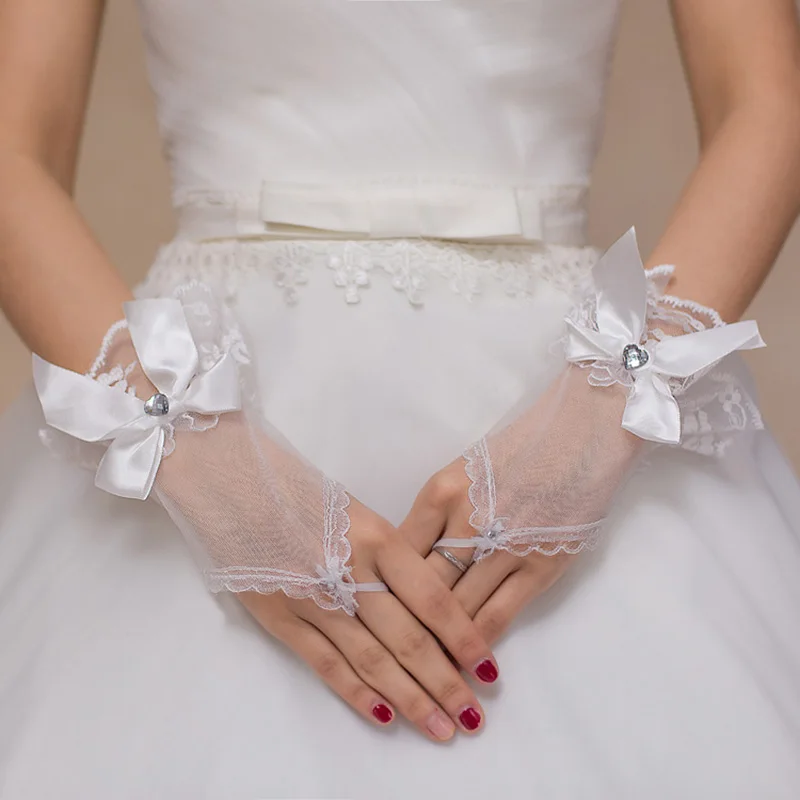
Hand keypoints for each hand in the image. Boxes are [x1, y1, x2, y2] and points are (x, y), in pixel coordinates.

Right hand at [158, 414, 498, 741]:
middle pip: (406, 638)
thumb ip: (389, 556)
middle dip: (444, 682)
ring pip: (370, 659)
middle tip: (472, 716)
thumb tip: (427, 605)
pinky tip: (385, 717)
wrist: (229, 478)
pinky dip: (357, 693)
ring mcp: (312, 598)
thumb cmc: (299, 488)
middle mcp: (349, 571)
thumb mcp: (355, 510)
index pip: (430, 599)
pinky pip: (325, 663)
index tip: (487, 668)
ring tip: (442, 728)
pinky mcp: (279, 616)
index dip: (463, 638)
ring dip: (410, 698)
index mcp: (375, 537)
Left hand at [400, 368, 641, 643]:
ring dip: (437, 643)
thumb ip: (434, 515)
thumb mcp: (462, 472)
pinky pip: (497, 615)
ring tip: (421, 670)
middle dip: (401, 624)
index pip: (397, 553)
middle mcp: (465, 521)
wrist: (582, 433)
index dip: (381, 588)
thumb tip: (409, 562)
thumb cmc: (519, 448)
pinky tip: (464, 662)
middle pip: (419, 586)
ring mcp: (502, 548)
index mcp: (440, 492)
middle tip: (385, 655)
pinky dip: (476, 643)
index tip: (371, 613)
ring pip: (455, 608)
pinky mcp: (538, 568)